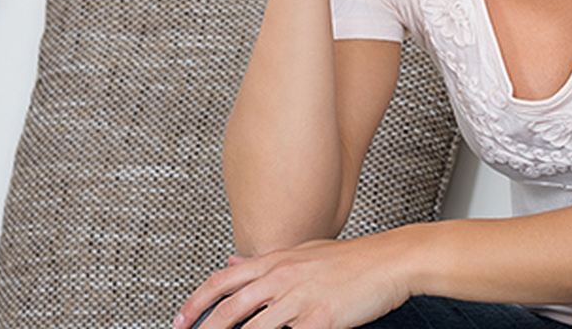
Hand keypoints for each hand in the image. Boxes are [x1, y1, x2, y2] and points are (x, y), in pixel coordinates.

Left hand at [174, 236, 411, 328]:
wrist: (391, 260)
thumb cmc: (353, 259)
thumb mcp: (304, 251)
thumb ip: (266, 260)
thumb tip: (233, 262)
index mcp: (276, 261)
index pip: (222, 281)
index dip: (195, 302)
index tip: (180, 320)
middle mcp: (282, 277)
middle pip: (229, 309)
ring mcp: (300, 298)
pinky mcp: (320, 319)